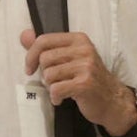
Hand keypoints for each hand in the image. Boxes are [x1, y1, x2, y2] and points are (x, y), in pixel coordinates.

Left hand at [20, 28, 135, 133]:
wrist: (112, 100)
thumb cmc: (87, 78)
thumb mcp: (70, 58)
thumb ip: (47, 47)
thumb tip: (24, 35)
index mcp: (78, 39)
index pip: (44, 40)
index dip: (31, 55)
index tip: (30, 69)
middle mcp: (84, 49)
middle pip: (44, 59)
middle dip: (44, 74)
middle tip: (55, 81)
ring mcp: (86, 66)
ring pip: (48, 75)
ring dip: (50, 87)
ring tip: (61, 89)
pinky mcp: (85, 84)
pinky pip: (56, 89)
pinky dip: (55, 97)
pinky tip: (62, 99)